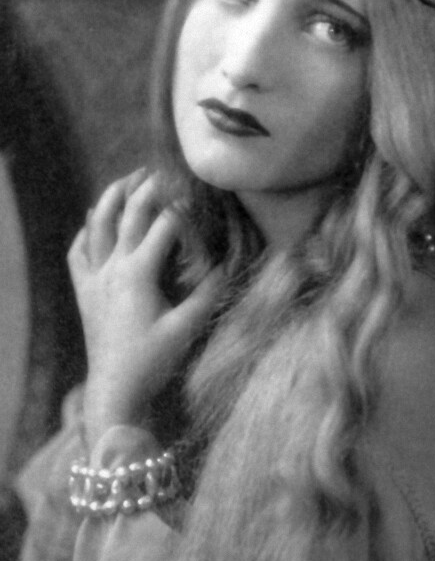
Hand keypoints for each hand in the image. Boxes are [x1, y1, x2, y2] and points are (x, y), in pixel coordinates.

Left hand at [68, 170, 220, 446]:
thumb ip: (209, 293)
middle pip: (129, 216)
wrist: (115, 390)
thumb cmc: (153, 360)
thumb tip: (230, 265)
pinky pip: (78, 254)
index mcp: (138, 272)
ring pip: (96, 226)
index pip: (163, 226)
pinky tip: (91, 225)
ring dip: (110, 199)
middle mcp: (112, 268)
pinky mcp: (84, 292)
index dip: (182, 206)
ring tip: (125, 181)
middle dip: (146, 189)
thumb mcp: (187, 327)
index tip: (198, 191)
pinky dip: (85, 234)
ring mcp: (94, 278)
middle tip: (162, 170)